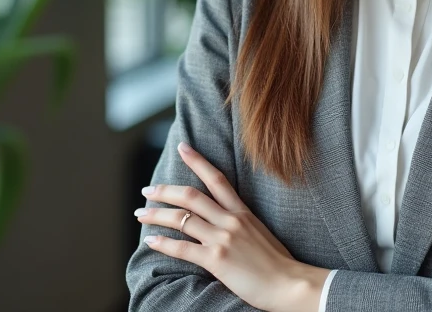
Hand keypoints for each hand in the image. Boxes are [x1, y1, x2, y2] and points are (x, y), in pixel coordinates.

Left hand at [135, 142, 328, 311]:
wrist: (290, 283)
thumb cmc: (277, 263)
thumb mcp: (260, 233)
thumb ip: (240, 224)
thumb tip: (222, 223)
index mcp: (242, 212)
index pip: (217, 178)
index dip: (197, 160)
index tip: (182, 147)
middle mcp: (231, 220)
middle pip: (191, 195)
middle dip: (165, 190)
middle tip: (147, 190)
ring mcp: (223, 238)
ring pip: (182, 218)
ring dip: (157, 215)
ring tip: (141, 214)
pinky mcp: (217, 259)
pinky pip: (182, 248)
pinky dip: (163, 243)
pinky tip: (151, 240)